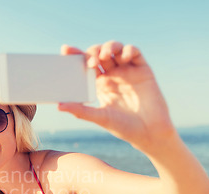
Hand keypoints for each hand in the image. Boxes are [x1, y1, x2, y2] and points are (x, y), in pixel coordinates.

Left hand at [58, 41, 173, 150]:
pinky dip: (128, 50)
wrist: (149, 133)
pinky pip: (135, 52)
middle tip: (92, 62)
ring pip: (116, 48)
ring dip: (109, 47)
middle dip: (93, 52)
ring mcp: (127, 70)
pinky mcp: (143, 70)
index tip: (66, 49)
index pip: (85, 64)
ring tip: (105, 56)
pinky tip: (123, 57)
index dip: (76, 54)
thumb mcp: (99, 117)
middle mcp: (112, 74)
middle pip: (99, 53)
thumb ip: (80, 110)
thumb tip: (59, 106)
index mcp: (99, 84)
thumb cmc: (124, 127)